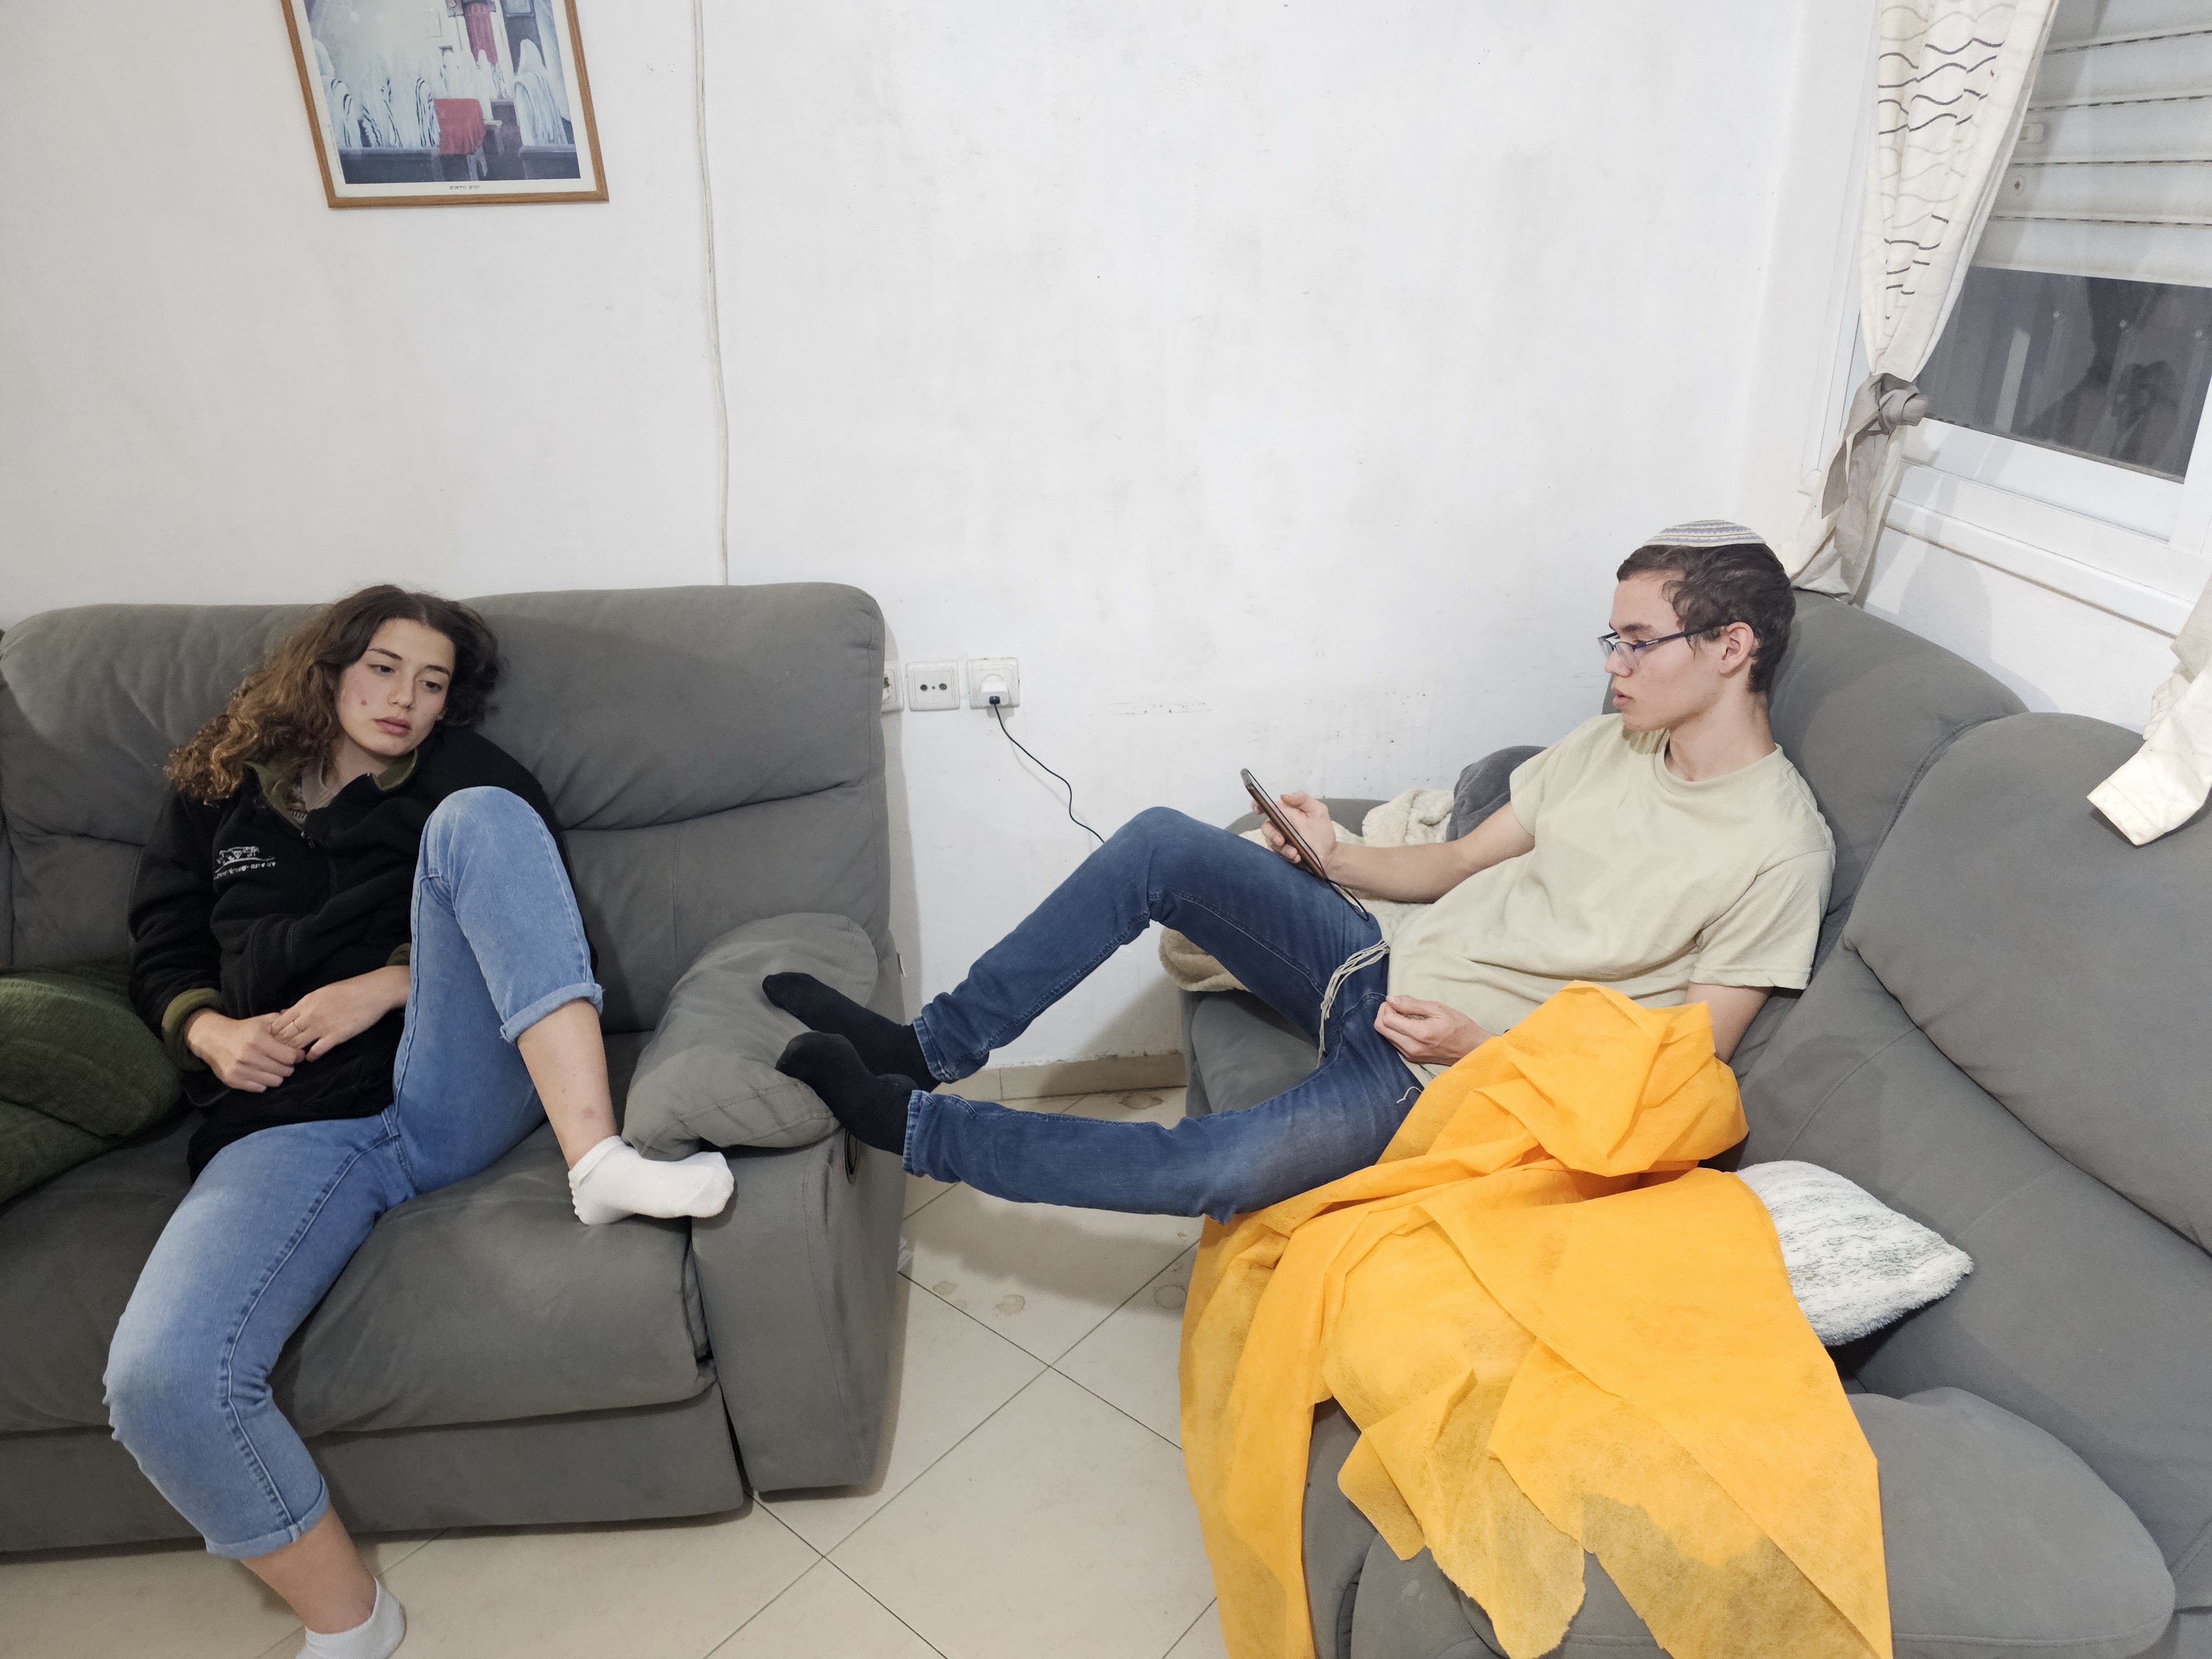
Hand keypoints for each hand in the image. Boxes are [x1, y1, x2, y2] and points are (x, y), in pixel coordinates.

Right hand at [184, 1011, 303, 1091]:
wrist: (213, 1039)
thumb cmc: (243, 1030)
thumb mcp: (263, 1021)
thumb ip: (283, 1021)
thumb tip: (301, 1024)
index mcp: (257, 1039)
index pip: (289, 1056)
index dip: (297, 1056)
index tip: (297, 1054)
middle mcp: (248, 1056)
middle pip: (284, 1071)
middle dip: (288, 1066)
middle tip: (285, 1062)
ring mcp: (239, 1070)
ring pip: (274, 1082)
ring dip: (277, 1075)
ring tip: (273, 1068)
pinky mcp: (233, 1081)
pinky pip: (260, 1088)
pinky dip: (263, 1082)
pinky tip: (260, 1073)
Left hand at [268, 967, 409, 1060]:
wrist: (374, 991)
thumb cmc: (349, 989)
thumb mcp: (321, 992)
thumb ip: (302, 1004)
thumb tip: (284, 1012)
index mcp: (305, 1002)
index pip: (278, 1023)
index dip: (273, 1034)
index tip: (273, 1040)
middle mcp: (309, 1015)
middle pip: (284, 1036)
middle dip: (279, 1046)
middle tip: (278, 1054)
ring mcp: (322, 1027)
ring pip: (296, 1045)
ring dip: (293, 1053)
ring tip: (293, 1058)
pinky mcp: (336, 1036)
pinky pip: (316, 1051)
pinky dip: (310, 1056)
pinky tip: (311, 1057)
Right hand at [1262, 790, 1338, 873]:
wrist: (1328, 853)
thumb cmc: (1322, 830)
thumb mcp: (1318, 810)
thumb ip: (1302, 799)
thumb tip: (1283, 795)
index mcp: (1286, 812)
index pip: (1267, 806)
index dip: (1258, 805)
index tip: (1258, 810)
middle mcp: (1280, 825)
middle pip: (1266, 826)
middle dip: (1271, 834)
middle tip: (1281, 840)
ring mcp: (1280, 839)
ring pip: (1271, 842)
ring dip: (1282, 848)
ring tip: (1294, 852)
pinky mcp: (1281, 853)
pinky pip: (1277, 854)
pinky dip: (1286, 856)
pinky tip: (1297, 857)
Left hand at [1372, 995, 1490, 1065]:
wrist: (1472, 1049)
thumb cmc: (1459, 1026)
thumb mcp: (1438, 1009)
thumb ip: (1412, 1004)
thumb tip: (1391, 999)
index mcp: (1418, 1034)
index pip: (1386, 1020)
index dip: (1388, 1006)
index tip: (1397, 1000)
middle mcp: (1410, 1048)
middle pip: (1381, 1028)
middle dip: (1384, 1013)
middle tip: (1398, 1005)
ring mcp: (1410, 1055)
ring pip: (1386, 1036)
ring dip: (1389, 1022)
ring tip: (1405, 1014)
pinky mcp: (1412, 1058)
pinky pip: (1394, 1042)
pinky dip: (1395, 1031)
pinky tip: (1408, 1024)